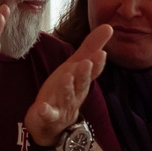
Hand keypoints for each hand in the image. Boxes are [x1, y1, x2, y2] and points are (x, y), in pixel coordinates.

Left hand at [26, 23, 110, 147]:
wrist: (52, 123)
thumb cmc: (65, 90)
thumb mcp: (75, 66)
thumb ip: (90, 47)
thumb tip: (109, 26)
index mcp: (81, 81)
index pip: (92, 72)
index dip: (97, 64)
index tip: (101, 53)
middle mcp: (75, 94)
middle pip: (81, 84)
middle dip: (84, 74)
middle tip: (86, 63)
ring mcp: (62, 107)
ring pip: (66, 97)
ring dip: (67, 87)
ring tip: (66, 77)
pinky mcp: (48, 117)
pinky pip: (48, 115)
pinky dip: (46, 112)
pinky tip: (42, 107)